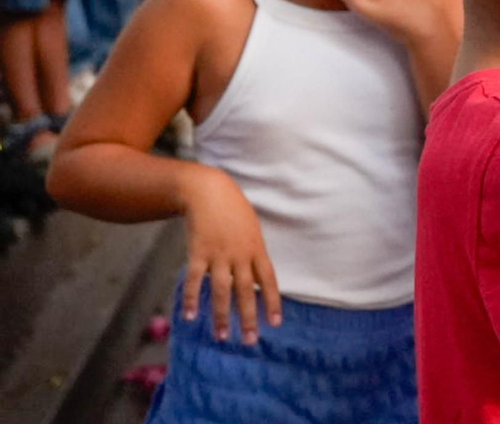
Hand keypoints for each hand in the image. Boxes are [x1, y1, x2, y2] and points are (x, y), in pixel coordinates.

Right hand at [179, 166, 281, 344]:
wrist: (209, 191)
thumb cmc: (233, 211)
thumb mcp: (250, 230)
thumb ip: (252, 255)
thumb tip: (255, 280)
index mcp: (257, 249)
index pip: (268, 280)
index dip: (272, 302)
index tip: (275, 323)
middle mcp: (240, 254)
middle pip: (247, 291)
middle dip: (249, 317)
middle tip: (250, 341)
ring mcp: (219, 254)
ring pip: (223, 290)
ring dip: (222, 315)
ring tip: (223, 337)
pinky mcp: (198, 252)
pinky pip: (196, 280)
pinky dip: (194, 298)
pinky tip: (192, 316)